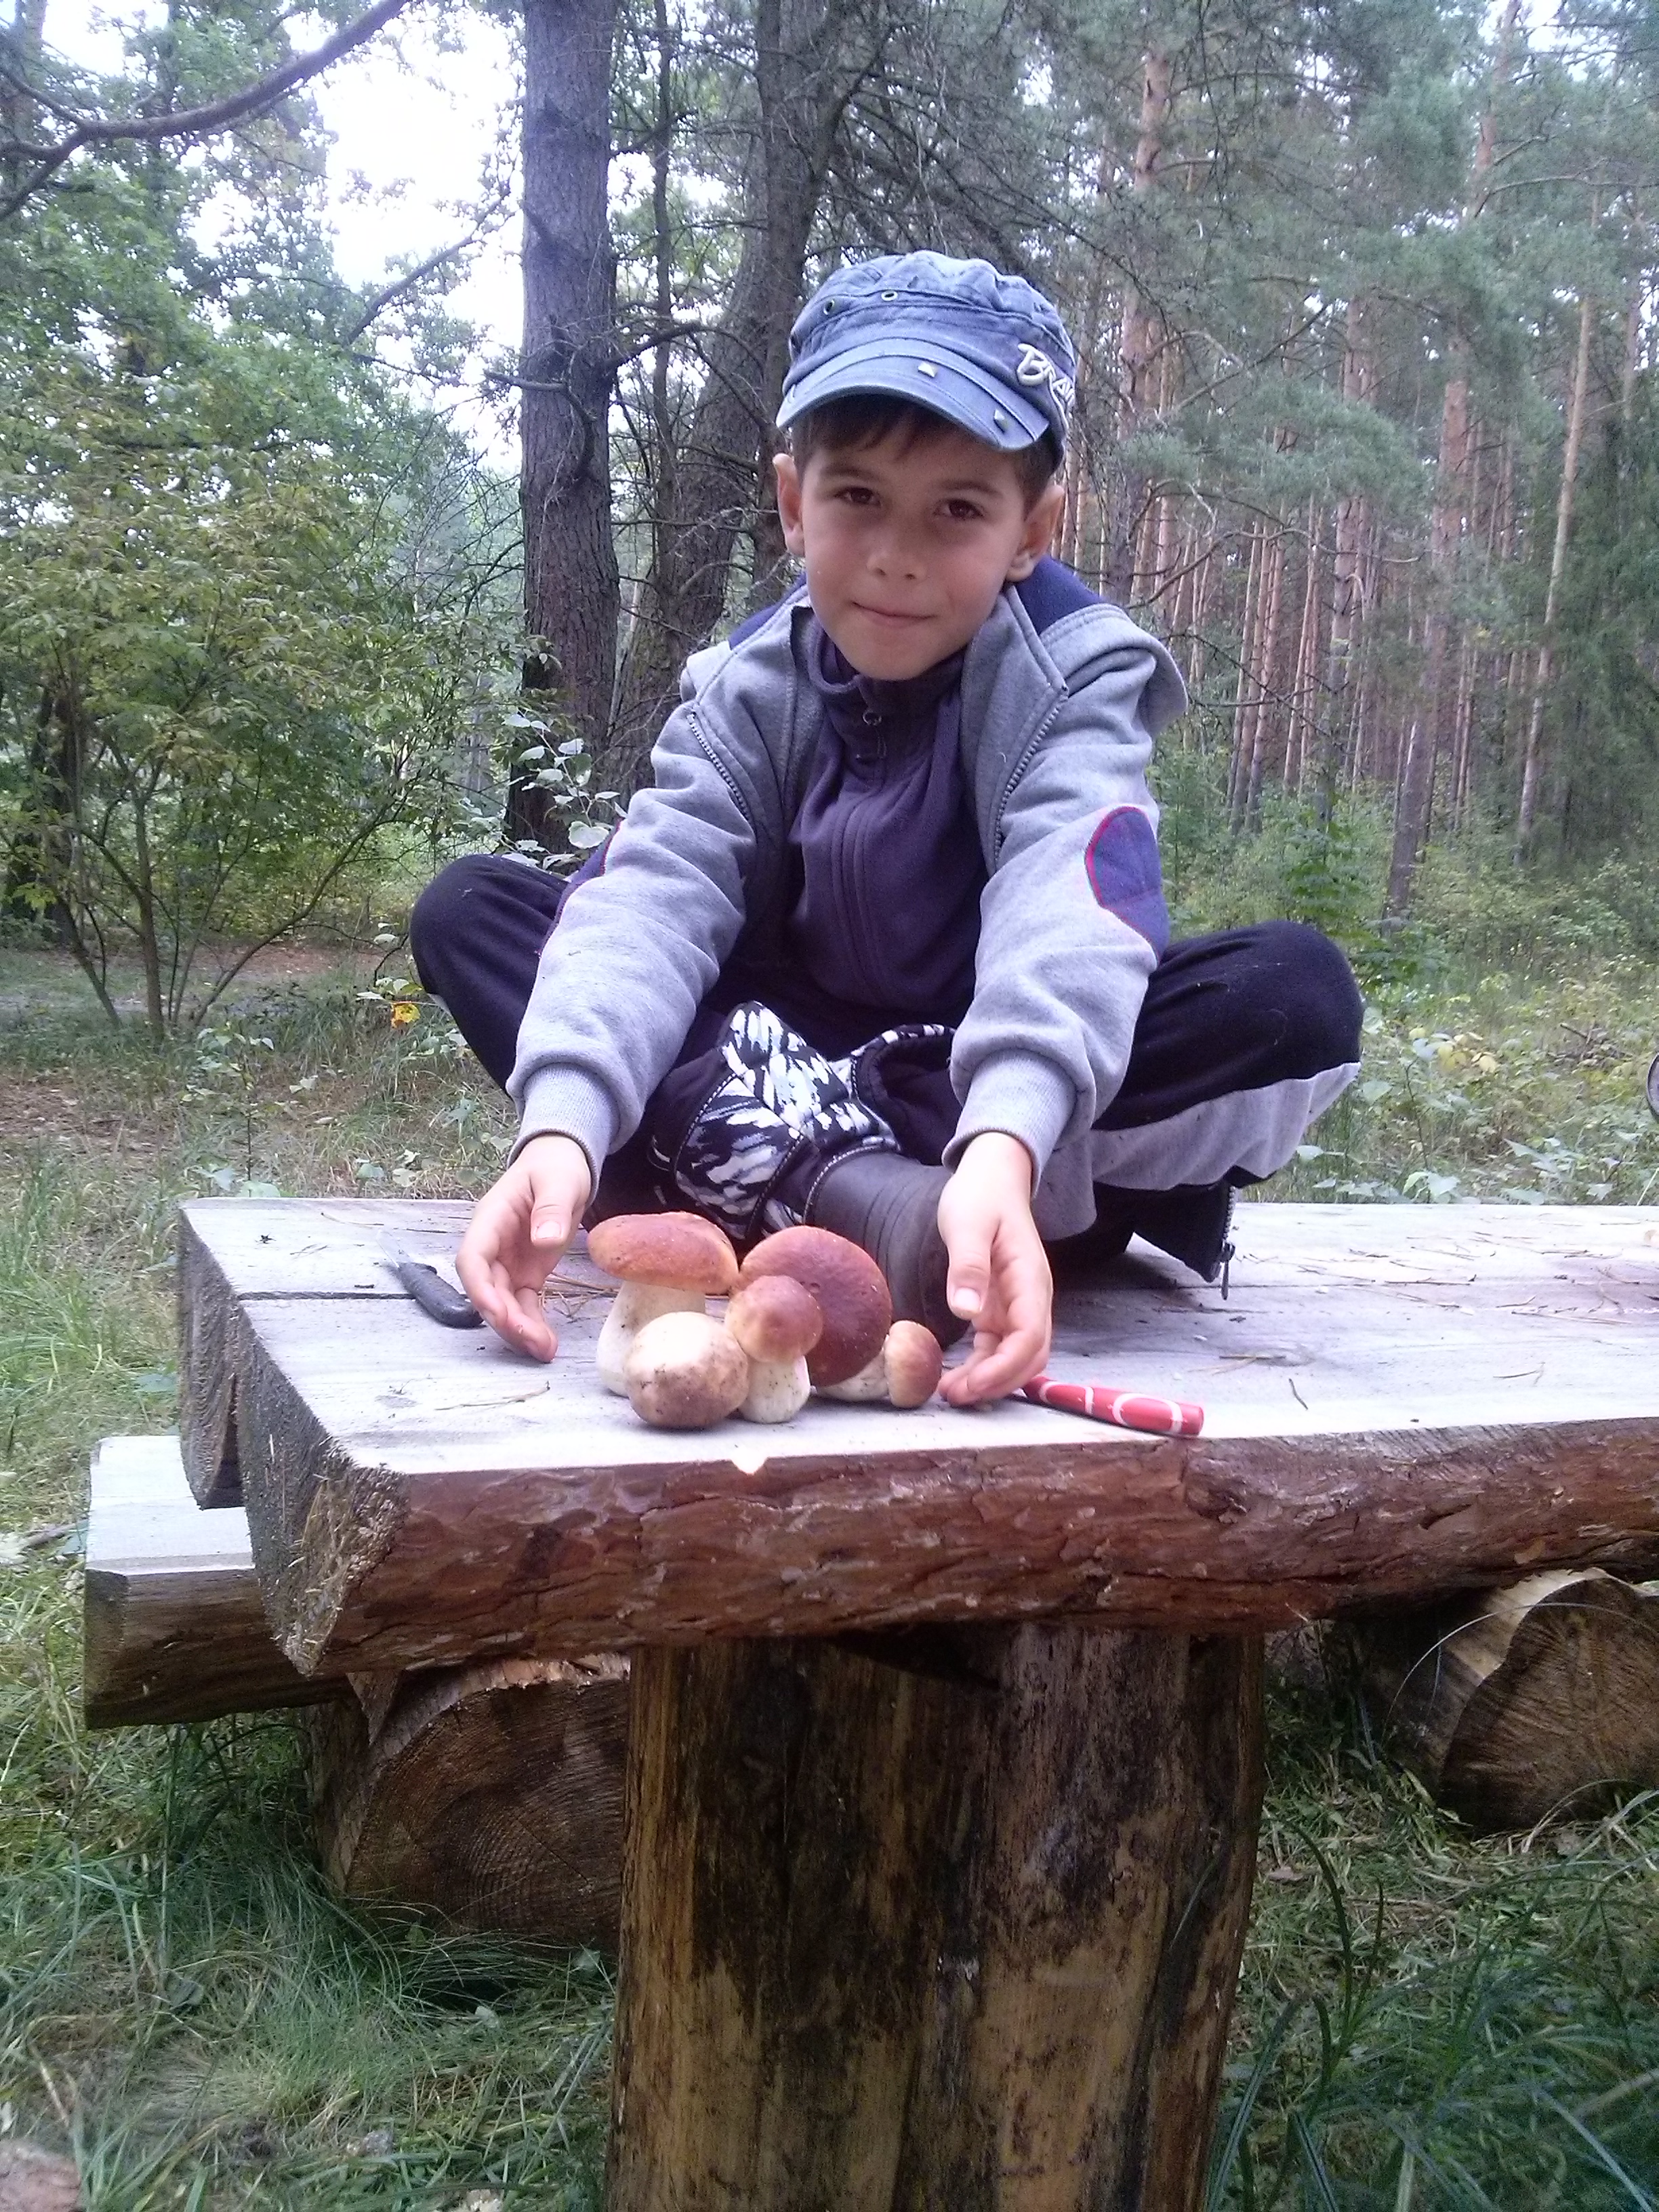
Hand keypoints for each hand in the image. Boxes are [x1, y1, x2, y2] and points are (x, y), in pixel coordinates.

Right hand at [456, 1133, 592, 1360]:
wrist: (562, 1165)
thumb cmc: (555, 1168)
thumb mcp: (559, 1181)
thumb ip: (550, 1208)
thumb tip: (543, 1240)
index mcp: (491, 1219)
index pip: (472, 1258)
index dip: (479, 1289)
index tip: (497, 1313)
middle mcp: (493, 1246)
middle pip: (486, 1288)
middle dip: (504, 1318)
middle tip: (531, 1342)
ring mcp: (508, 1262)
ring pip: (503, 1303)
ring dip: (518, 1329)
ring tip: (544, 1351)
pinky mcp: (526, 1273)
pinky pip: (523, 1304)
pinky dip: (532, 1324)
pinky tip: (546, 1344)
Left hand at [934, 1131, 1051, 1405]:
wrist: (992, 1176)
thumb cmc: (980, 1197)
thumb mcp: (967, 1225)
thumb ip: (968, 1266)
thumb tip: (966, 1312)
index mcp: (1030, 1280)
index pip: (1029, 1337)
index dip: (1003, 1369)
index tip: (969, 1386)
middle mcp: (1031, 1298)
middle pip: (1029, 1356)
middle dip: (997, 1383)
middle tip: (954, 1396)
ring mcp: (1018, 1305)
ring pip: (1016, 1357)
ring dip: (989, 1380)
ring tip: (949, 1392)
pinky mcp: (1002, 1307)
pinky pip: (999, 1347)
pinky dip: (982, 1366)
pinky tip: (956, 1374)